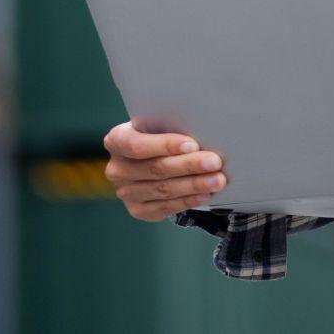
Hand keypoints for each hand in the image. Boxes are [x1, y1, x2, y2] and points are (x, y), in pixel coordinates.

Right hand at [103, 120, 229, 220]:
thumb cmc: (155, 135)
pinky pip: (165, 207)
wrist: (146, 158)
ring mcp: (125, 192)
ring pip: (163, 190)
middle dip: (188, 165)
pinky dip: (187, 200)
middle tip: (214, 162)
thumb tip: (201, 129)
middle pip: (155, 169)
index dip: (165, 145)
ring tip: (217, 179)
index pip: (138, 145)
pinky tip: (204, 194)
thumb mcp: (155, 124)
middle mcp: (116, 169)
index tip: (192, 145)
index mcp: (116, 140)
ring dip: (193, 185)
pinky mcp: (137, 210)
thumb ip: (168, 126)